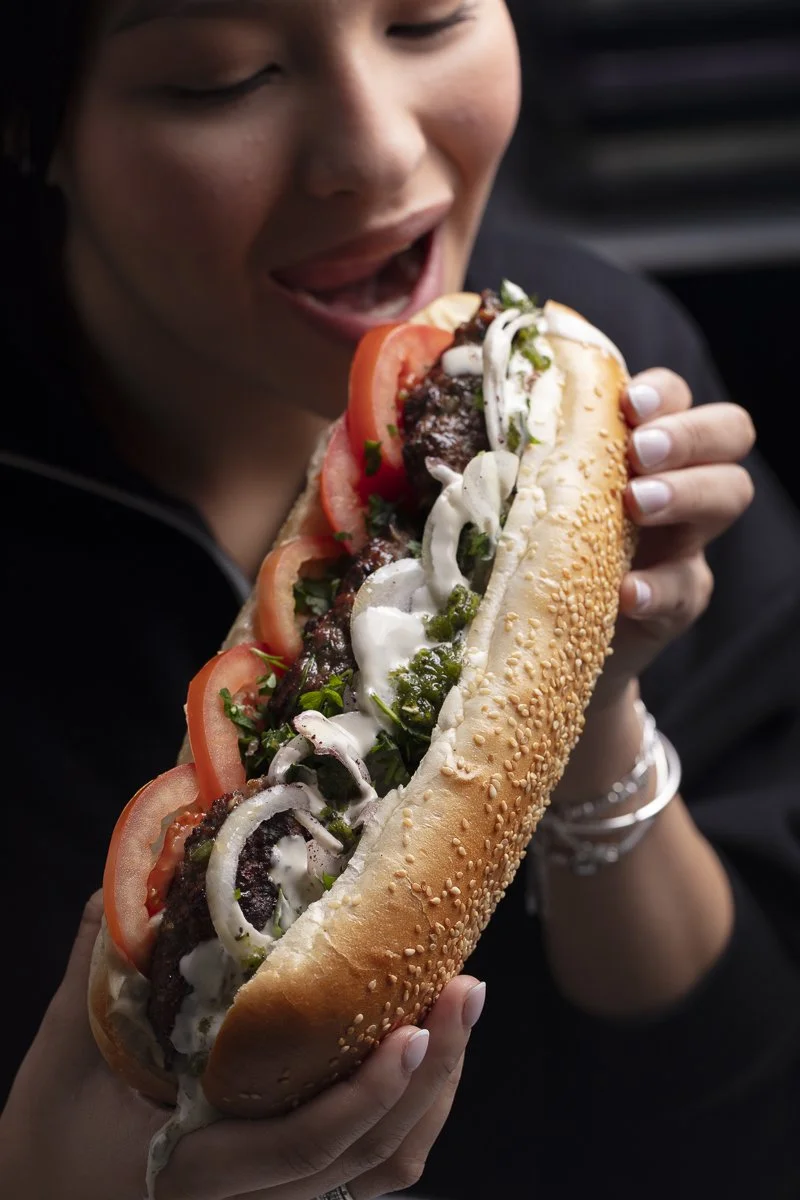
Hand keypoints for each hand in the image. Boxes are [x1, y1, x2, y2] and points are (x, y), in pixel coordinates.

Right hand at [0, 893, 483, 1199]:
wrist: (42, 1198)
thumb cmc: (48, 1137)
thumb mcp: (65, 1052)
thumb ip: (103, 959)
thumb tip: (145, 872)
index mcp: (194, 1175)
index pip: (301, 1147)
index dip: (365, 1093)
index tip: (410, 1028)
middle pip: (369, 1159)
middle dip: (432, 1076)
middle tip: (463, 989)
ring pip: (385, 1167)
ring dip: (437, 1089)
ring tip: (460, 1003)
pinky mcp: (291, 1187)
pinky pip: (372, 1165)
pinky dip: (412, 1107)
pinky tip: (426, 1042)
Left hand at [553, 368, 754, 803]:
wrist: (548, 644)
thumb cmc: (532, 549)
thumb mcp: (527, 498)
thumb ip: (518, 460)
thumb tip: (452, 418)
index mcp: (636, 445)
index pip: (673, 396)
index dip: (661, 392)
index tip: (626, 404)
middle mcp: (675, 481)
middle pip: (727, 430)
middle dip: (687, 433)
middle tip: (639, 452)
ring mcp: (684, 540)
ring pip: (728, 493)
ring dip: (685, 492)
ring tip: (636, 505)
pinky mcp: (680, 599)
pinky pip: (688, 585)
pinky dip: (657, 586)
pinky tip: (625, 592)